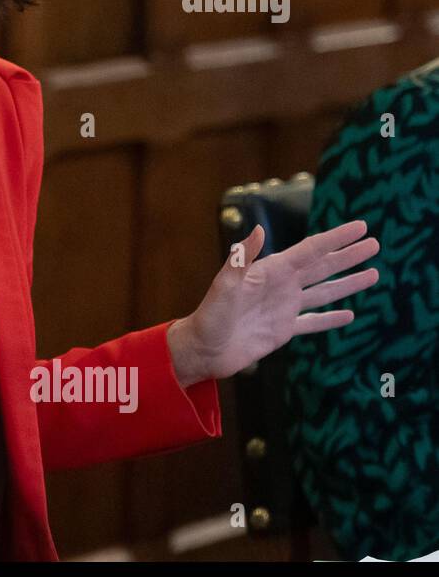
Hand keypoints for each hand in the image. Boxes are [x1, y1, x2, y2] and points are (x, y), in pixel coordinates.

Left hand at [169, 219, 380, 383]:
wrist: (202, 350)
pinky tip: (350, 316)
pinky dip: (331, 319)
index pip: (310, 250)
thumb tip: (258, 230)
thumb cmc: (209, 316)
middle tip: (375, 243)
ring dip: (347, 283)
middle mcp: (280, 286)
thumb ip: (241, 260)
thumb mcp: (224, 286)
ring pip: (323, 292)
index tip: (361, 226)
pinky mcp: (283, 330)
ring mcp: (283, 308)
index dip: (336, 238)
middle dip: (348, 255)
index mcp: (271, 271)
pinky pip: (313, 322)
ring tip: (373, 273)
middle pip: (322, 267)